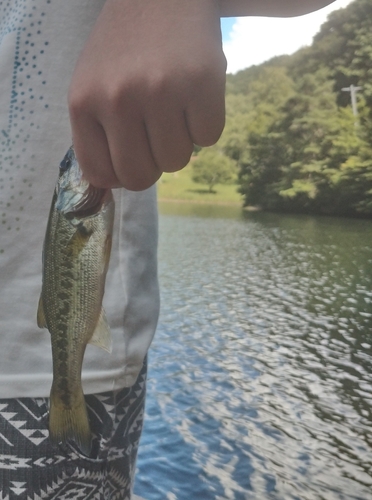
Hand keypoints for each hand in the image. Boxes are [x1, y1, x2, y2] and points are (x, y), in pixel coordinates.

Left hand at [68, 0, 225, 189]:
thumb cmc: (124, 46)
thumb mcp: (92, 86)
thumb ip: (97, 135)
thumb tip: (112, 187)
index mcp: (83, 104)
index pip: (103, 176)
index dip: (122, 174)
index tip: (133, 156)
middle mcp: (118, 100)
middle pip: (141, 178)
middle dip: (152, 165)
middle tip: (156, 135)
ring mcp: (161, 91)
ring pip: (177, 162)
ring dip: (179, 142)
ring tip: (174, 107)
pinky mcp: (202, 82)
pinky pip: (208, 138)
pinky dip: (205, 124)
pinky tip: (194, 95)